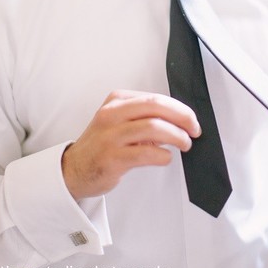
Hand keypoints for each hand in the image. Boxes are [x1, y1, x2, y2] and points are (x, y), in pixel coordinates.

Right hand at [62, 89, 200, 199]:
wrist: (73, 170)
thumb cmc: (101, 145)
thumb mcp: (119, 121)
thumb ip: (144, 117)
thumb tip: (178, 120)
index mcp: (116, 101)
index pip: (155, 98)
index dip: (179, 108)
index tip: (190, 119)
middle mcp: (112, 114)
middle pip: (156, 106)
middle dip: (182, 117)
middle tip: (194, 129)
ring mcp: (110, 136)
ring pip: (153, 127)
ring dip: (176, 136)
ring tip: (184, 144)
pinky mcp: (112, 158)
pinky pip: (146, 153)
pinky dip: (162, 155)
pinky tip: (165, 157)